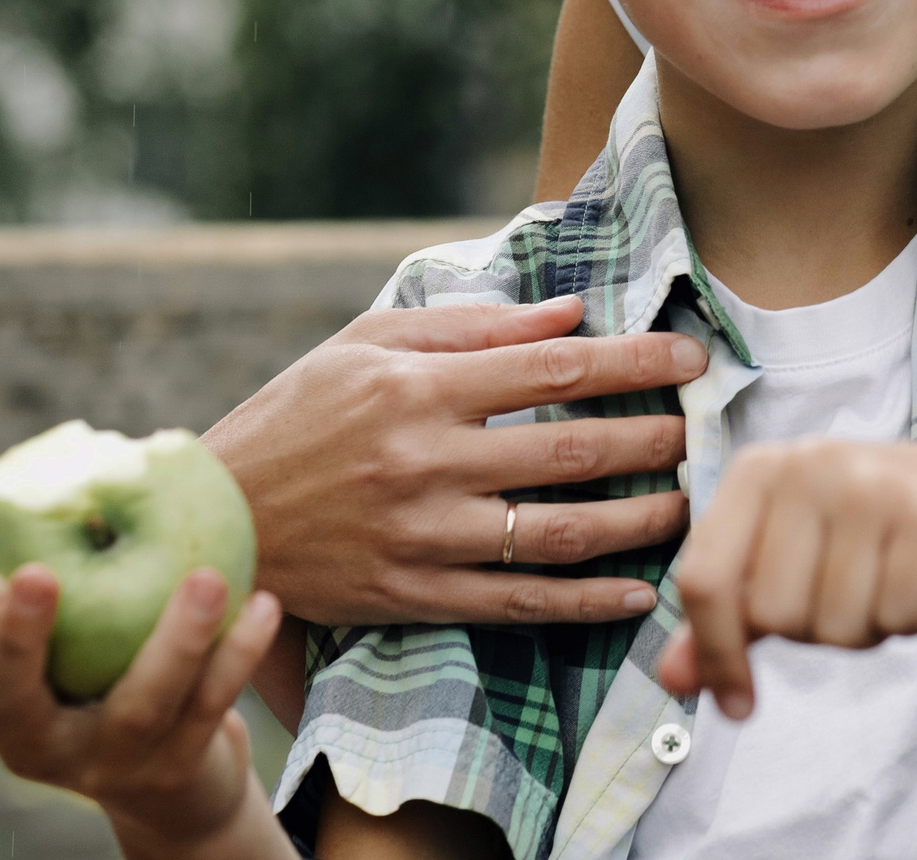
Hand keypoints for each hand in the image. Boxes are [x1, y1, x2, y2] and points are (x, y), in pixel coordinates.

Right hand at [0, 565, 286, 859]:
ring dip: (175, 641)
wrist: (174, 775)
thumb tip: (95, 446)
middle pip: (10, 699)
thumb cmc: (109, 660)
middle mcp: (34, 739)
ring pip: (136, 707)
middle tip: (36, 574)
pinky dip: (237, 655)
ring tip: (207, 580)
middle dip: (21, 639)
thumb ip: (72, 558)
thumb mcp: (76, 622)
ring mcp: (104, 762)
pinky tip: (264, 603)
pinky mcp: (171, 770)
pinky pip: (208, 707)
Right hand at [203, 293, 707, 625]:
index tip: (690, 354)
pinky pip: (519, 603)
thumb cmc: (296, 416)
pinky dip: (586, 601)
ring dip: (637, 520)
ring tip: (686, 502)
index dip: (633, 360)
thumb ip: (472, 327)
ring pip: (557, 531)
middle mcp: (426, 462)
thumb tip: (569, 313)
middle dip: (652, 437)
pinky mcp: (414, 595)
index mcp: (418, 388)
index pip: (552, 369)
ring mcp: (422, 535)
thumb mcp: (367, 345)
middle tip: (701, 427)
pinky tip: (638, 592)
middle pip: (569, 449)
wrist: (215, 520)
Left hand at [658, 438, 916, 719]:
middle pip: (771, 615)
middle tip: (853, 590)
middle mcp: (810, 463)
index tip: (737, 705)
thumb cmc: (886, 529)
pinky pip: (894, 618)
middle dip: (813, 631)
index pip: (702, 579)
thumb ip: (732, 616)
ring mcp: (872, 485)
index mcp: (762, 469)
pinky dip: (909, 622)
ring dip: (865, 628)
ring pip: (832, 626)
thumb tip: (674, 679)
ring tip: (890, 579)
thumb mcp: (797, 560)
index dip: (715, 655)